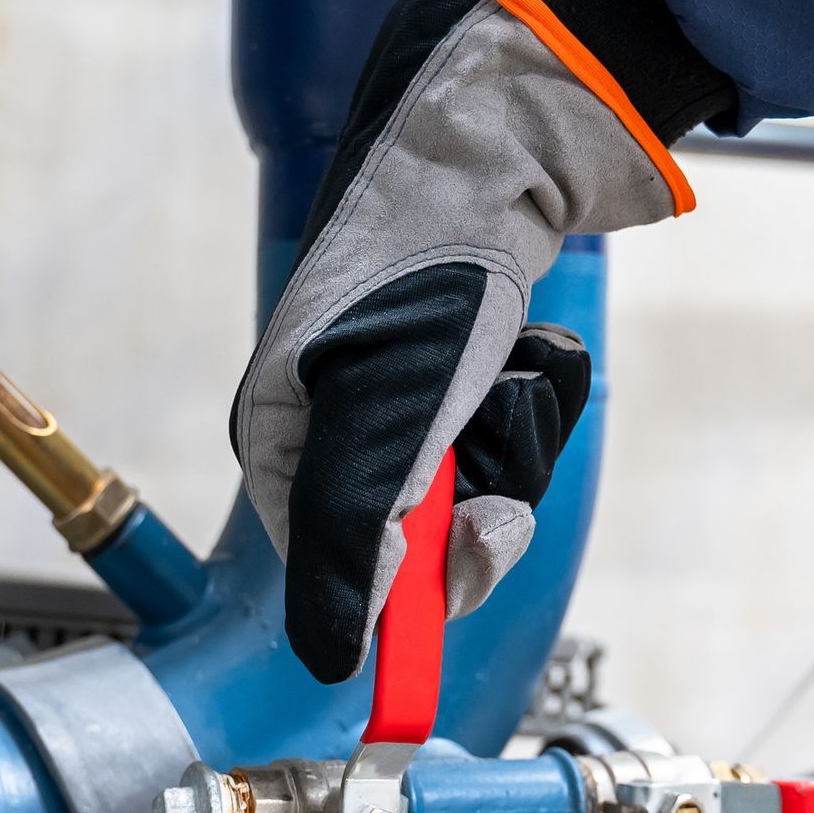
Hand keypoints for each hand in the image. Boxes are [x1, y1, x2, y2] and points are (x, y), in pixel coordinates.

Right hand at [231, 0, 730, 682]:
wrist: (494, 153)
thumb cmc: (421, 277)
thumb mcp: (380, 425)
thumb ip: (352, 545)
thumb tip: (336, 659)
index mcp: (281, 443)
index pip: (325, 575)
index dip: (393, 601)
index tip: (447, 595)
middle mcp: (333, 433)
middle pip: (412, 547)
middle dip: (470, 521)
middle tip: (494, 497)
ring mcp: (402, 407)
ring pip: (472, 494)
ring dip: (512, 451)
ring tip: (508, 386)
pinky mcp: (462, 381)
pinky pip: (508, 440)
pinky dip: (532, 405)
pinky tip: (523, 353)